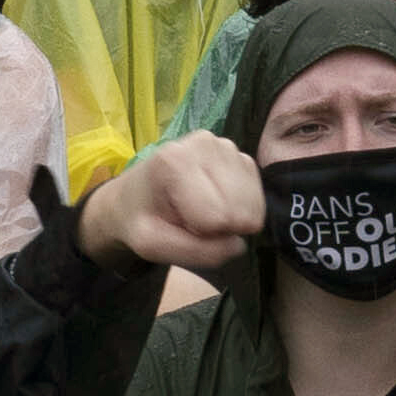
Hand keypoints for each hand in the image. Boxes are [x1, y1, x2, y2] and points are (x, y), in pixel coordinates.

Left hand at [81, 132, 265, 277]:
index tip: (179, 223)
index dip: (201, 233)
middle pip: (237, 210)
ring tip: (201, 211)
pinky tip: (217, 204)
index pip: (215, 217)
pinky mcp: (242, 157)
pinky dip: (241, 210)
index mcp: (176, 160)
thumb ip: (194, 252)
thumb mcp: (151, 245)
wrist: (138, 197)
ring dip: (230, 219)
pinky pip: (257, 198)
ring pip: (250, 205)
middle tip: (191, 220)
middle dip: (218, 227)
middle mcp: (206, 143)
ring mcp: (227, 147)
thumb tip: (238, 245)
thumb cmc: (141, 218)